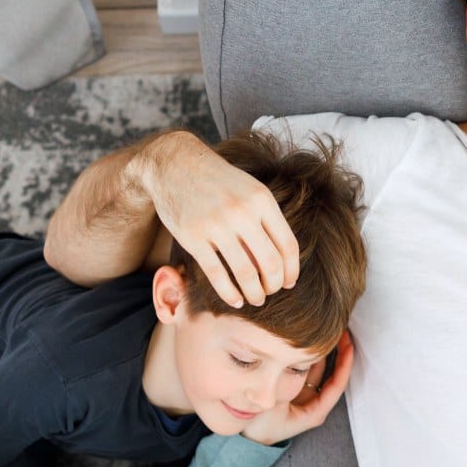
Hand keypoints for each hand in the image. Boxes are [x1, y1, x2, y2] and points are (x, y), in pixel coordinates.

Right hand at [139, 133, 298, 306]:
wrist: (175, 165)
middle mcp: (241, 212)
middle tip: (270, 292)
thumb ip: (267, 221)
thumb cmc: (219, 183)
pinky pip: (217, 275)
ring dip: (254, 293)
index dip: (291, 271)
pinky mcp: (193, 237)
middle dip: (273, 285)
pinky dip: (229, 294)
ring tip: (256, 300)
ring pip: (245, 273)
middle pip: (270, 263)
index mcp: (262, 200)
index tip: (288, 283)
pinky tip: (235, 300)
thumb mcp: (250, 191)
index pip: (288, 246)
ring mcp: (216, 225)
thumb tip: (282, 263)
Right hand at [241, 331, 353, 445]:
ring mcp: (304, 398)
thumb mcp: (277, 402)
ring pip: (318, 370)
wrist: (245, 439)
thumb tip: (297, 355)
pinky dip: (307, 356)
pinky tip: (308, 341)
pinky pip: (304, 370)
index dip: (344, 363)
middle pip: (331, 375)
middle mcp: (314, 405)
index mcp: (316, 412)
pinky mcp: (293, 392)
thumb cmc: (261, 426)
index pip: (337, 384)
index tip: (348, 343)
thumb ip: (289, 381)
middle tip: (341, 330)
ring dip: (322, 352)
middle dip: (337, 353)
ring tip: (327, 330)